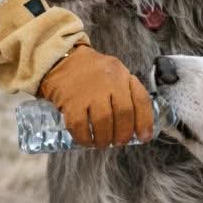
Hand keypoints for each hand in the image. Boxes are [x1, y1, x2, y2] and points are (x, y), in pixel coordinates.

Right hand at [37, 44, 153, 147]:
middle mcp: (108, 80)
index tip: (143, 137)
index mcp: (120, 73)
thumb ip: (124, 92)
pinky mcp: (71, 100)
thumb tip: (136, 126)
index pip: (140, 99)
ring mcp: (89, 90)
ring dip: (105, 139)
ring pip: (103, 122)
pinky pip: (80, 126)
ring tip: (102, 143)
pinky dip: (85, 138)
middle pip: (123, 114)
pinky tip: (87, 141)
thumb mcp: (111, 72)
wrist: (58, 59)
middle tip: (119, 142)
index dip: (145, 121)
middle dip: (123, 134)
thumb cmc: (88, 71)